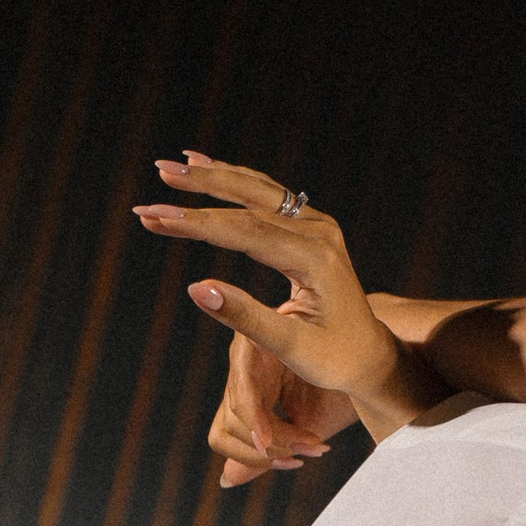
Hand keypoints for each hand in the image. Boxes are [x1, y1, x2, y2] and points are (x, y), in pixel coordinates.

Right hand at [134, 155, 428, 478]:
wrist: (370, 356)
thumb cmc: (334, 359)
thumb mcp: (291, 348)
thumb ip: (245, 317)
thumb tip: (196, 289)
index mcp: (316, 260)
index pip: (246, 232)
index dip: (198, 223)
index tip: (156, 217)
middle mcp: (320, 233)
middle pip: (251, 198)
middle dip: (200, 188)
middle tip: (157, 176)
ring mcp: (318, 226)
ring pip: (258, 189)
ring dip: (213, 176)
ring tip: (171, 168)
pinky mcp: (312, 228)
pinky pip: (268, 196)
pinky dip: (234, 181)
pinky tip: (205, 166)